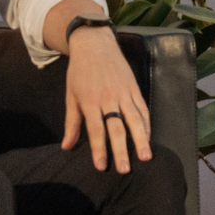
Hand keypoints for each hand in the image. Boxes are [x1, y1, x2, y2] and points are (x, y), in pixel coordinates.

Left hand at [60, 25, 152, 173]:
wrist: (95, 44)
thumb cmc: (80, 72)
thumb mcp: (71, 96)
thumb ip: (72, 122)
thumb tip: (66, 146)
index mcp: (90, 101)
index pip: (95, 130)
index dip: (99, 149)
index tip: (101, 166)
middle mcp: (108, 98)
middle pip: (116, 127)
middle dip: (121, 150)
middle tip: (125, 169)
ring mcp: (123, 93)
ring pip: (134, 119)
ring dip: (140, 139)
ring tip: (146, 156)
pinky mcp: (134, 88)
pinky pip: (142, 109)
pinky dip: (146, 124)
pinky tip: (147, 138)